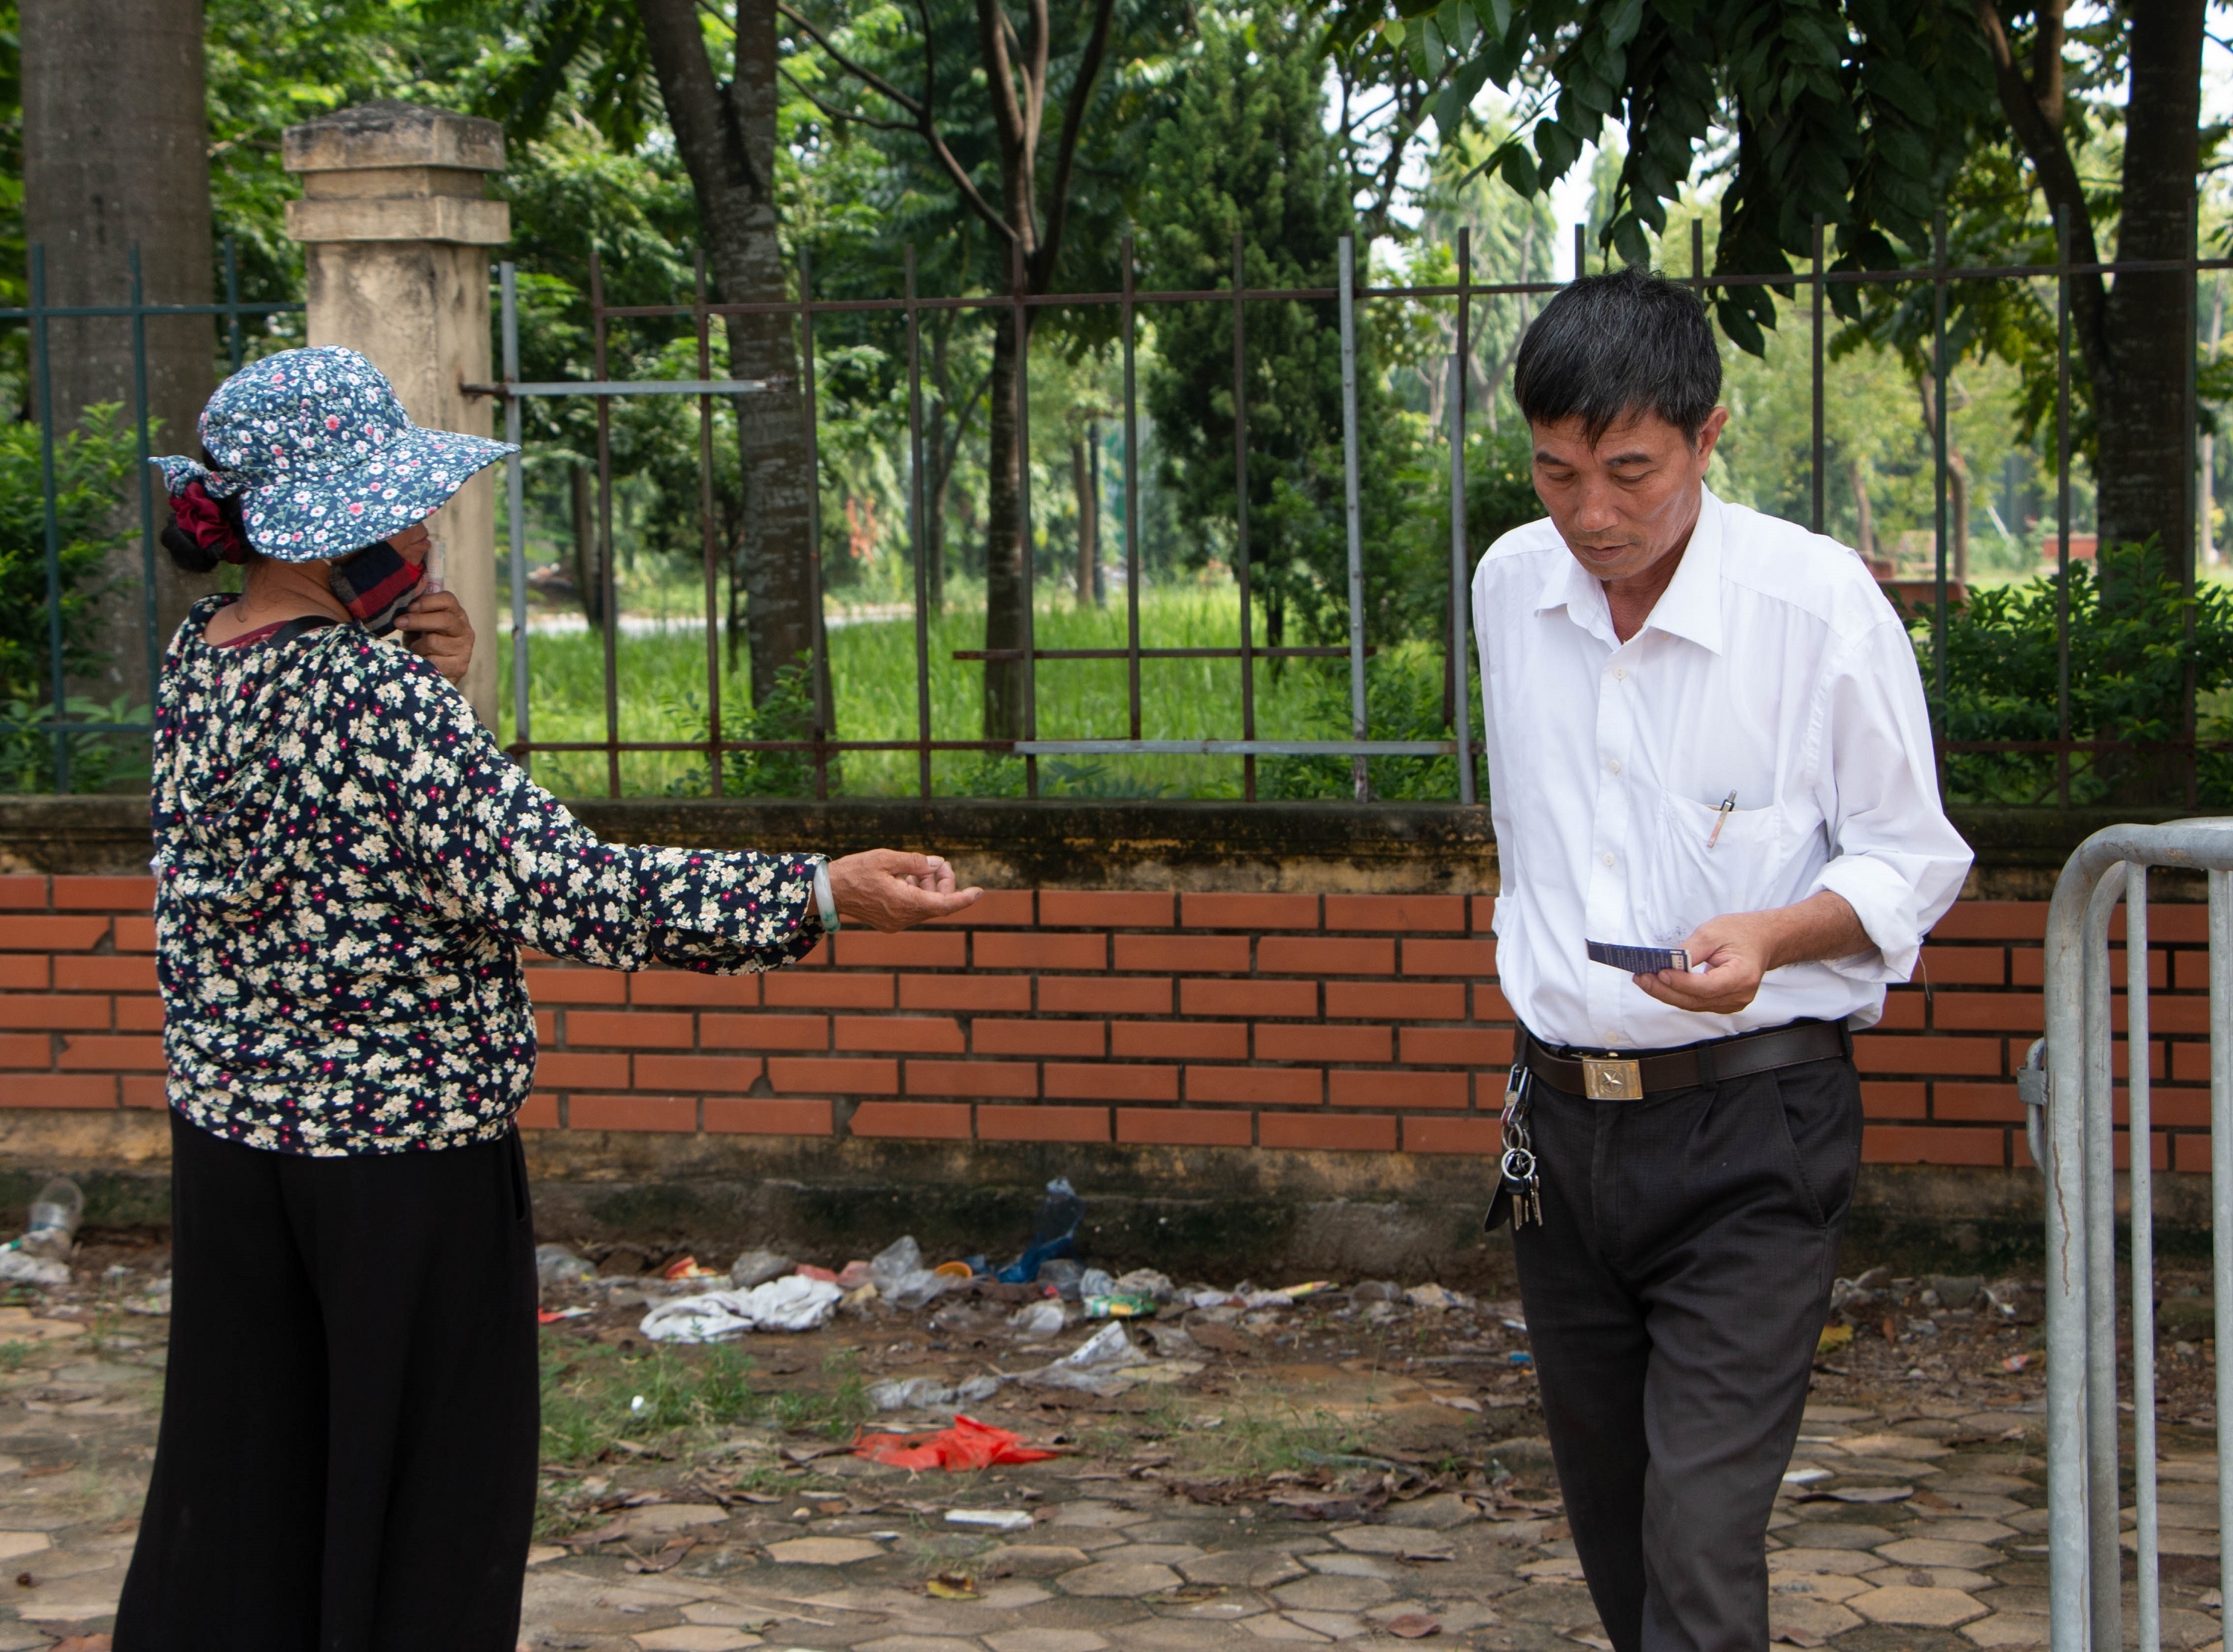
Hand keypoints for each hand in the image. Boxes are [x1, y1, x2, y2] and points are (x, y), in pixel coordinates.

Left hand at [399, 588, 473, 684]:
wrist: (433, 671)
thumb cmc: (423, 642)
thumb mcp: (420, 624)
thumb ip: (416, 613)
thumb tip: (400, 603)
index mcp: (456, 614)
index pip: (448, 600)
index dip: (427, 601)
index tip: (409, 607)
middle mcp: (465, 630)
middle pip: (444, 620)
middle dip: (418, 620)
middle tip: (399, 623)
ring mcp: (464, 649)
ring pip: (434, 641)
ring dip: (417, 645)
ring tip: (413, 649)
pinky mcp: (459, 667)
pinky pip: (433, 661)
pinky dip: (422, 660)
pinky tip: (421, 661)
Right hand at [827, 850, 981, 931]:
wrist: (829, 892)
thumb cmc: (855, 871)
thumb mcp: (886, 858)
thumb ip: (914, 862)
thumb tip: (935, 864)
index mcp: (904, 903)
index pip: (944, 905)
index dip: (964, 898)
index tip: (979, 891)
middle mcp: (903, 917)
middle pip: (938, 903)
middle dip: (943, 882)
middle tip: (938, 862)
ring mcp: (897, 923)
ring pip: (926, 906)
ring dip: (929, 886)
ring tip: (917, 867)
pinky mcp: (890, 923)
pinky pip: (913, 909)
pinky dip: (917, 893)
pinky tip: (906, 878)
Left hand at [1634, 911, 1780, 1014]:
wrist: (1763, 940)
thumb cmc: (1742, 933)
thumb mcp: (1714, 932)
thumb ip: (1690, 950)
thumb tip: (1666, 963)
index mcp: (1742, 977)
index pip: (1706, 987)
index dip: (1681, 982)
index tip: (1659, 971)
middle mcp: (1739, 995)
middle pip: (1694, 1000)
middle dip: (1664, 990)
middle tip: (1641, 977)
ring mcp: (1732, 1003)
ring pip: (1692, 1004)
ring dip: (1666, 993)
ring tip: (1644, 979)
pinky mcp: (1723, 1003)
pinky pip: (1695, 1002)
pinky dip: (1676, 994)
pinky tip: (1659, 984)